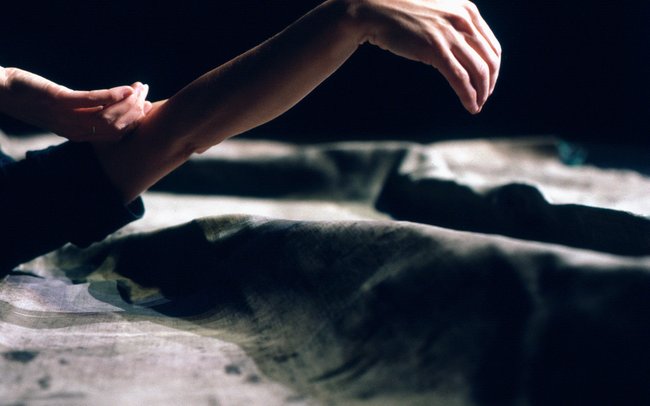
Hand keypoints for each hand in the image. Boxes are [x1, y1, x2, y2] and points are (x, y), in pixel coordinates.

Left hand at [2, 68, 151, 140]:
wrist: (1, 91)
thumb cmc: (32, 98)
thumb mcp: (61, 109)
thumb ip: (83, 112)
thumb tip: (108, 105)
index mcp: (76, 134)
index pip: (114, 134)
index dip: (134, 123)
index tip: (148, 108)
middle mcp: (74, 129)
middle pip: (115, 126)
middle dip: (136, 110)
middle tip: (147, 94)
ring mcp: (66, 116)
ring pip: (107, 115)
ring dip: (129, 102)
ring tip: (140, 89)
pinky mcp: (59, 101)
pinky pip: (92, 100)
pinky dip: (113, 95)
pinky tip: (126, 88)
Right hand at [355, 0, 500, 112]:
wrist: (376, 9)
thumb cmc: (401, 14)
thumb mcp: (436, 14)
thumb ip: (452, 27)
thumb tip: (460, 50)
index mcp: (467, 11)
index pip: (492, 46)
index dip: (493, 70)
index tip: (486, 84)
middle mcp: (463, 20)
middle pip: (490, 60)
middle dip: (488, 84)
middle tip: (483, 98)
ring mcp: (450, 34)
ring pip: (479, 71)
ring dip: (481, 93)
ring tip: (476, 105)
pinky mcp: (436, 49)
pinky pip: (460, 78)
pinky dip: (468, 95)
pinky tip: (470, 106)